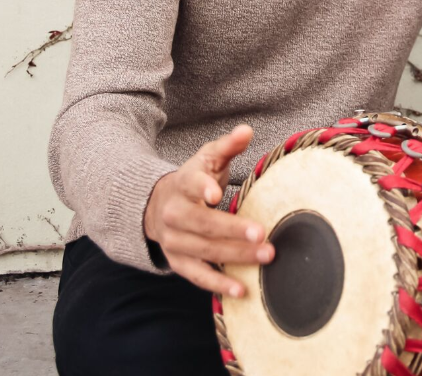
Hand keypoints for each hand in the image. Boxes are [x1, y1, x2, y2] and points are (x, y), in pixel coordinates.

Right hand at [143, 125, 272, 296]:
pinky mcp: (178, 261)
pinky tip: (242, 290)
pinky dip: (219, 284)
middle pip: (201, 223)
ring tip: (265, 257)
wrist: (157, 206)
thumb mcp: (206, 159)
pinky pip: (198, 275)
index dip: (202, 188)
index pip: (191, 184)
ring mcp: (174, 240)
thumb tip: (246, 131)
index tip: (216, 194)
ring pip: (204, 250)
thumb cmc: (192, 181)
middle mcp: (174, 213)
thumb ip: (227, 146)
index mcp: (182, 184)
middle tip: (262, 234)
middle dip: (232, 230)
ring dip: (235, 256)